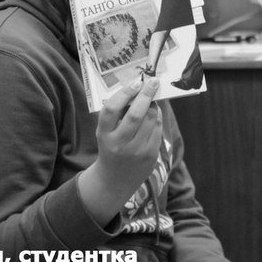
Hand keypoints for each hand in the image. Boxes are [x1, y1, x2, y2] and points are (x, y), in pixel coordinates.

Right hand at [78, 78, 161, 226]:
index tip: (135, 83)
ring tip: (151, 99)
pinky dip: (157, 117)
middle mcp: (119, 144)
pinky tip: (154, 113)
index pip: (111, 110)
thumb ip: (116, 114)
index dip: (124, 94)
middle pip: (135, 114)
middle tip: (152, 82)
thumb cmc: (110, 147)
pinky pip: (157, 129)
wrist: (115, 180)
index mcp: (104, 134)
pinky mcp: (150, 156)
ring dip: (153, 105)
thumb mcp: (105, 132)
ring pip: (150, 120)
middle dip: (146, 95)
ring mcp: (136, 151)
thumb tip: (137, 89)